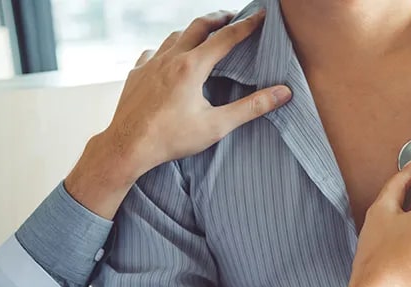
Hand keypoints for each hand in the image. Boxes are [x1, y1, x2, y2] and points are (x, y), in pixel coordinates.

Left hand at [65, 10, 291, 218]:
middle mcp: (170, 58)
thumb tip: (282, 93)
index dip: (246, 25)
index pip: (226, 38)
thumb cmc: (172, 138)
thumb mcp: (217, 125)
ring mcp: (150, 64)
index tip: (259, 15)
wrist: (128, 146)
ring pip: (174, 36)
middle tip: (232, 16)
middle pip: (198, 26)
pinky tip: (168, 58)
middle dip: (218, 18)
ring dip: (192, 31)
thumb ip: (252, 107)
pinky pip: (153, 52)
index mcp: (192, 67)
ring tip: (203, 34)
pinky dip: (166, 49)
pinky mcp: (136, 74)